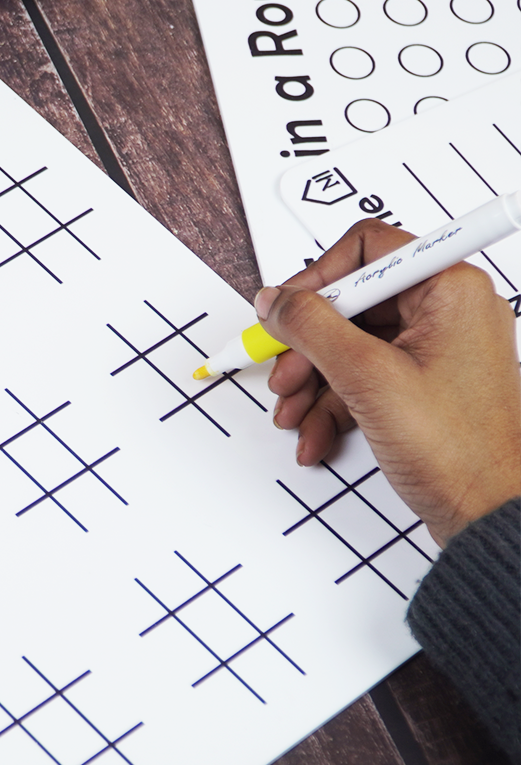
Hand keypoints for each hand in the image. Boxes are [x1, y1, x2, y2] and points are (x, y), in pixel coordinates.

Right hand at [256, 218, 520, 546]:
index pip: (365, 250)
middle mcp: (444, 312)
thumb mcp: (367, 378)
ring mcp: (432, 350)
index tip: (284, 314)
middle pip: (349, 305)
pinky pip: (360, 377)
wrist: (490, 514)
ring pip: (348, 345)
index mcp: (448, 289)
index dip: (315, 281)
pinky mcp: (419, 385)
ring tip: (294, 414)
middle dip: (307, 346)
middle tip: (285, 375)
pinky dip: (331, 404)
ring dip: (311, 381)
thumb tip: (275, 300)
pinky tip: (316, 434)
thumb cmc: (461, 451)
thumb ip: (311, 328)